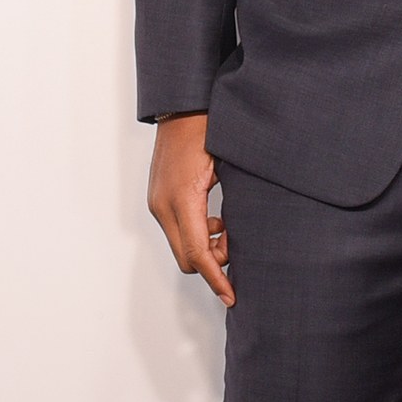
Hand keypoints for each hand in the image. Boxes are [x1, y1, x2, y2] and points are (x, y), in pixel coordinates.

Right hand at [147, 114, 234, 305]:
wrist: (182, 105)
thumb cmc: (210, 128)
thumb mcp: (229, 168)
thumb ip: (235, 206)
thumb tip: (244, 238)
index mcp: (182, 199)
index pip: (199, 254)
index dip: (217, 279)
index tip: (232, 296)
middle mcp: (163, 205)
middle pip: (187, 258)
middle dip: (213, 264)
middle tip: (237, 251)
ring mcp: (157, 202)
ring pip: (180, 246)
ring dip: (205, 248)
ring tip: (228, 230)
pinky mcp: (158, 198)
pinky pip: (176, 230)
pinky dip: (196, 234)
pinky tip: (216, 219)